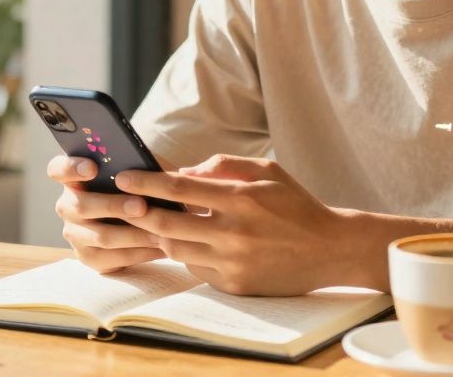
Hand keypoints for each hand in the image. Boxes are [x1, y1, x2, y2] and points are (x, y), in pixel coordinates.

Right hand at [46, 155, 164, 272]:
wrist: (134, 224)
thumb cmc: (133, 188)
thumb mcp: (130, 175)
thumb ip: (130, 167)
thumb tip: (148, 166)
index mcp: (71, 178)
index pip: (58, 169)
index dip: (71, 168)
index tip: (93, 167)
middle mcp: (67, 206)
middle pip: (82, 206)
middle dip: (114, 206)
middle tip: (141, 205)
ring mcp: (75, 234)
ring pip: (101, 236)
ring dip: (132, 233)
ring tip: (159, 230)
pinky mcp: (88, 257)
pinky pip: (113, 258)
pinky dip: (138, 252)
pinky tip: (159, 246)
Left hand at [115, 154, 349, 295]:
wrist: (330, 249)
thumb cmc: (295, 204)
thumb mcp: (266, 171)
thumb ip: (222, 166)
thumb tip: (182, 173)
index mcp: (240, 199)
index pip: (179, 189)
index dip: (145, 183)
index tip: (123, 177)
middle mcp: (234, 233)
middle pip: (167, 224)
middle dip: (139, 212)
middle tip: (122, 203)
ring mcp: (233, 263)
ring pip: (176, 249)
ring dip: (158, 235)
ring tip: (150, 221)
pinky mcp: (235, 285)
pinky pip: (195, 269)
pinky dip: (186, 254)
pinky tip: (186, 242)